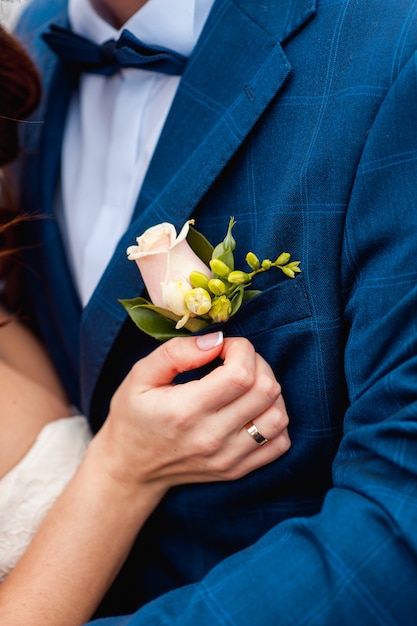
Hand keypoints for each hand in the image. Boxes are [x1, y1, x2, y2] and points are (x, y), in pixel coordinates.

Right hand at [98, 332, 289, 495]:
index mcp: (186, 411)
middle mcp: (212, 437)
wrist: (130, 468)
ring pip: (278, 416)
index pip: (241, 374)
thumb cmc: (133, 415)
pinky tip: (253, 409)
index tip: (224, 348)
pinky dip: (274, 420)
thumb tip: (217, 341)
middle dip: (258, 363)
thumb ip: (176, 352)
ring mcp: (228, 458)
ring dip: (270, 390)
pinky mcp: (237, 470)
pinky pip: (279, 443)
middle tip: (236, 361)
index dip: (241, 350)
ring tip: (247, 383)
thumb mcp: (140, 375)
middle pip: (266, 391)